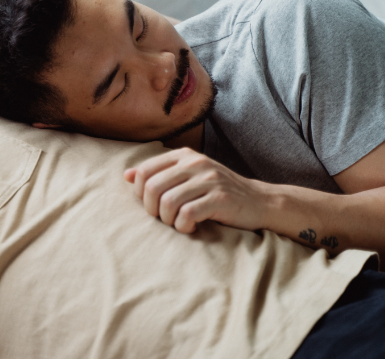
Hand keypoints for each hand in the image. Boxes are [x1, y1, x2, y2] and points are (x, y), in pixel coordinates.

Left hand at [124, 148, 266, 233]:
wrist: (258, 201)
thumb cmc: (216, 192)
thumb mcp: (188, 177)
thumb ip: (159, 174)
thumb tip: (126, 176)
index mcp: (184, 155)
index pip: (144, 171)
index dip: (140, 193)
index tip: (152, 205)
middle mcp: (195, 163)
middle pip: (152, 187)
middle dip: (151, 209)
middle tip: (164, 218)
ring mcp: (209, 179)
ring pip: (167, 202)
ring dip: (168, 220)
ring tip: (178, 223)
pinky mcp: (220, 198)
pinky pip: (187, 214)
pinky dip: (184, 226)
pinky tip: (191, 227)